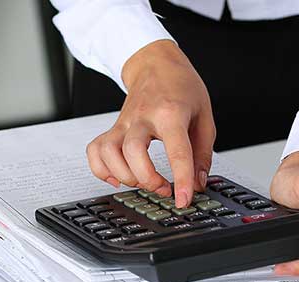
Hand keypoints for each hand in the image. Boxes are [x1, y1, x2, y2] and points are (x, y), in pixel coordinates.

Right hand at [87, 40, 215, 207]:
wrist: (155, 65)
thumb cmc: (181, 87)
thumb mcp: (204, 117)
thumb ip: (202, 153)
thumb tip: (196, 182)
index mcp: (171, 113)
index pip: (176, 150)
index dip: (181, 179)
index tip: (183, 199)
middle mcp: (142, 117)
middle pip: (133, 152)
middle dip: (147, 178)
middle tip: (162, 188)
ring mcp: (123, 123)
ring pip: (109, 153)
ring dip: (124, 176)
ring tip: (141, 181)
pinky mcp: (112, 128)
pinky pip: (95, 151)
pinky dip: (101, 169)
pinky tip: (116, 176)